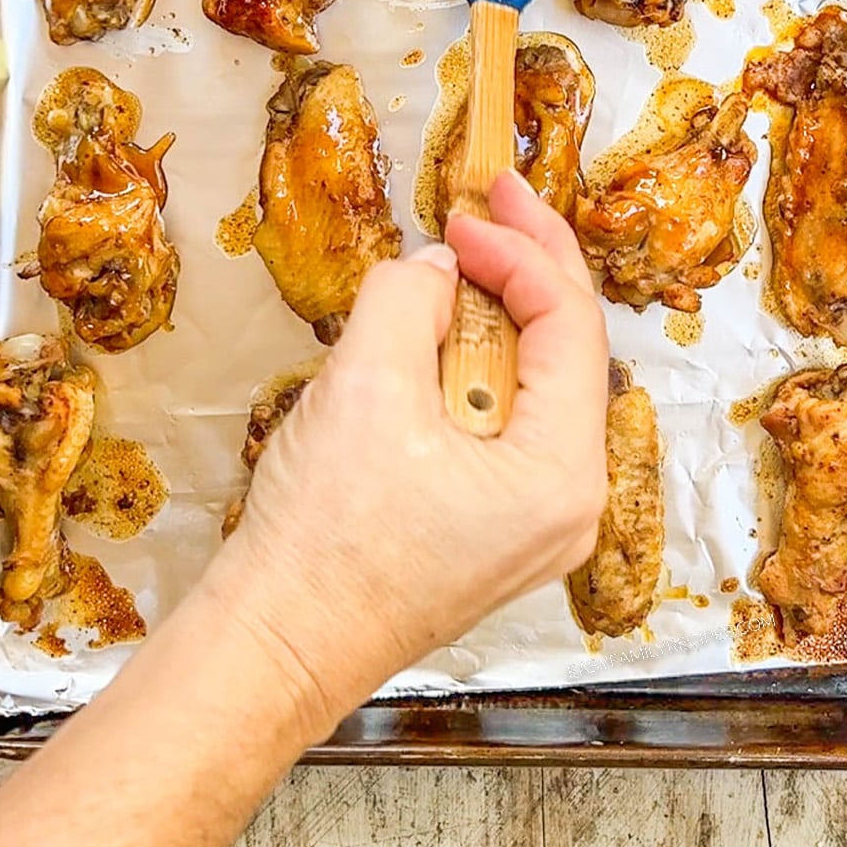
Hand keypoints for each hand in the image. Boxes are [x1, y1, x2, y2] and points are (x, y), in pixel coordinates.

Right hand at [205, 170, 609, 738]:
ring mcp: (534, 521)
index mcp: (562, 472)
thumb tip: (436, 270)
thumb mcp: (366, 385)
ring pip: (534, 385)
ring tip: (459, 256)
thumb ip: (410, 300)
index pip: (570, 325)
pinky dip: (474, 367)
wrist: (276, 647)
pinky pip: (505, 423)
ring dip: (496, 314)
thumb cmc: (323, 542)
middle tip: (492, 199)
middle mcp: (569, 501)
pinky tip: (440, 331)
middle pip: (567, 351)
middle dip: (526, 267)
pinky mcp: (492, 527)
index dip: (520, 253)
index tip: (465, 213)